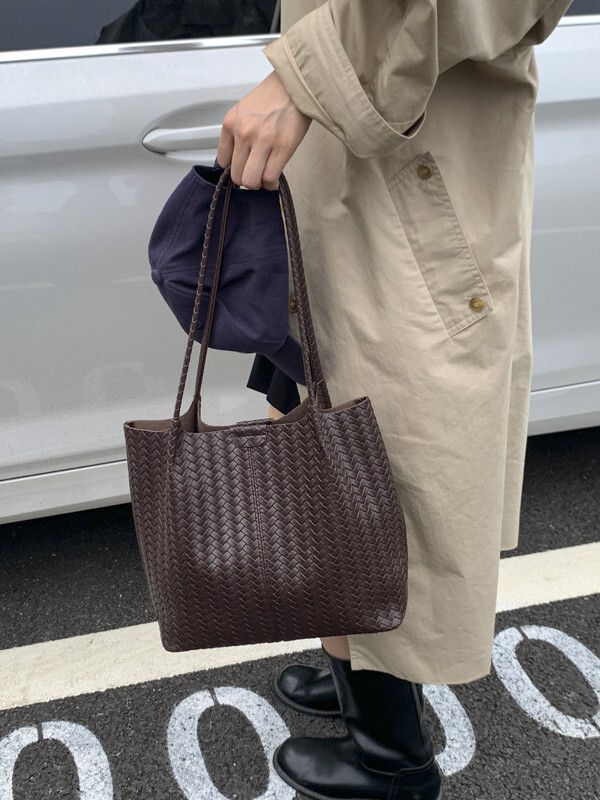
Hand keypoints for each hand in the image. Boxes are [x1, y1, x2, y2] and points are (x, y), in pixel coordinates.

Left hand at [217, 70, 310, 189]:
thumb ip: (238, 133)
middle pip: (237, 175)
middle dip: (246, 179)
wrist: (294, 84)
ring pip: (251, 180)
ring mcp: (262, 141)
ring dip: (258, 184)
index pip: (223, 161)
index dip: (234, 168)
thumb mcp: (244, 110)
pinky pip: (270, 178)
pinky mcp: (282, 147)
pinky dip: (271, 184)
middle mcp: (243, 132)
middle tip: (256, 175)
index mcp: (231, 123)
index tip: (243, 168)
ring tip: (265, 177)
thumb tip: (238, 160)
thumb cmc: (273, 97)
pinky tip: (274, 179)